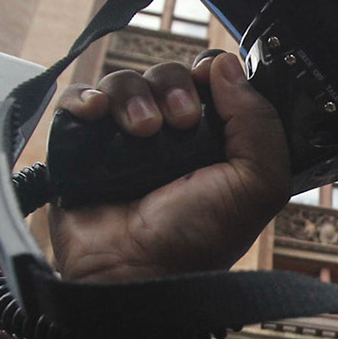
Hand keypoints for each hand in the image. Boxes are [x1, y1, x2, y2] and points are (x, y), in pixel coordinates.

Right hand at [48, 53, 291, 281]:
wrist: (136, 273)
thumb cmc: (197, 241)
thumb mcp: (256, 185)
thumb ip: (259, 123)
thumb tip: (226, 65)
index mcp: (213, 142)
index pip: (210, 81)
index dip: (210, 75)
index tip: (208, 88)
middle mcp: (169, 137)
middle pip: (166, 74)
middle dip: (174, 87)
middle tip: (179, 123)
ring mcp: (122, 140)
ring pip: (123, 82)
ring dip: (133, 97)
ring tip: (142, 133)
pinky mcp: (80, 147)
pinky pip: (78, 99)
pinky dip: (86, 97)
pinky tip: (97, 115)